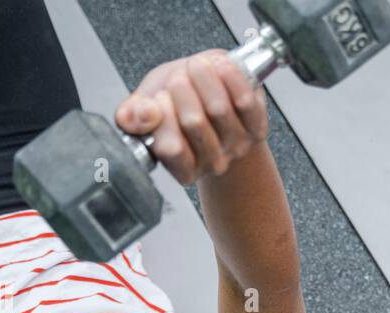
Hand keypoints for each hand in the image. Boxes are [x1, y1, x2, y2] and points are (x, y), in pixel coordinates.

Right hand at [115, 50, 268, 185]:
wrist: (214, 95)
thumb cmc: (178, 104)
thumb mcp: (147, 106)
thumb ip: (132, 115)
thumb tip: (135, 117)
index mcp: (181, 168)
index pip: (170, 148)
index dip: (162, 114)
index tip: (159, 97)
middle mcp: (211, 164)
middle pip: (193, 122)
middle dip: (180, 88)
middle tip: (178, 77)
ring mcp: (236, 147)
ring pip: (218, 108)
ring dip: (203, 76)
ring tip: (196, 67)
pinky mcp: (256, 128)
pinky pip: (244, 101)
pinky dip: (230, 76)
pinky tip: (220, 67)